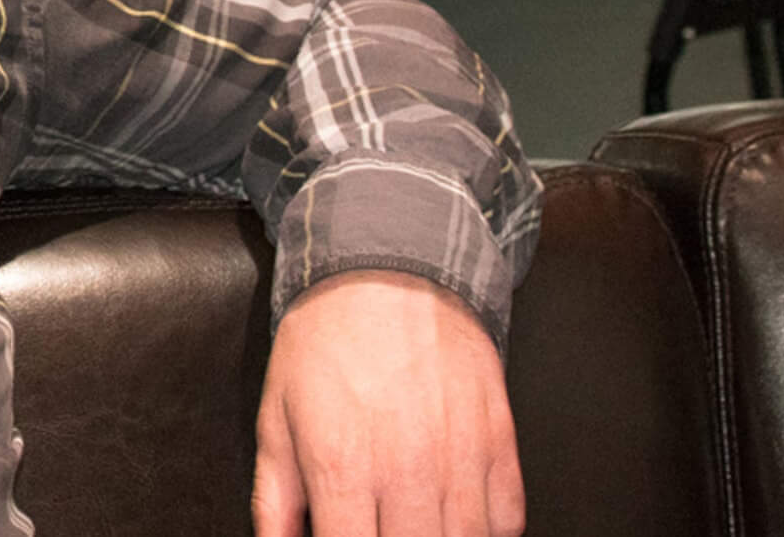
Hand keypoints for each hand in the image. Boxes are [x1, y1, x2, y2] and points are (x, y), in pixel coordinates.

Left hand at [251, 269, 522, 536]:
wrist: (389, 274)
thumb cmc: (324, 345)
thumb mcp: (277, 418)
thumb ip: (276, 498)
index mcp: (343, 469)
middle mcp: (408, 472)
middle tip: (378, 527)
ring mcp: (462, 459)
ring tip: (413, 525)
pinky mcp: (500, 442)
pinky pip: (507, 520)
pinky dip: (486, 532)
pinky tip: (456, 519)